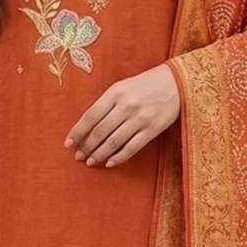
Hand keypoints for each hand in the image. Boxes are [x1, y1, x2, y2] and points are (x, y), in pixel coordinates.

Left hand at [66, 64, 180, 168]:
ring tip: (90, 161)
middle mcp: (126, 105)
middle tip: (78, 156)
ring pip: (113, 142)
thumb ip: (107, 103)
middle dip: (86, 146)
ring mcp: (140, 118)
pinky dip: (119, 157)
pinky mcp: (152, 129)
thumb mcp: (123, 86)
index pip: (90, 116)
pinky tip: (109, 163)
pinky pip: (132, 147)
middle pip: (100, 131)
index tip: (68, 143)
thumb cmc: (146, 84)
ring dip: (99, 154)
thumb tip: (88, 126)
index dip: (77, 132)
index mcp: (115, 92)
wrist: (177, 82)